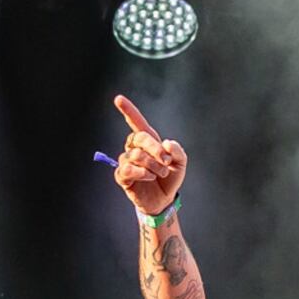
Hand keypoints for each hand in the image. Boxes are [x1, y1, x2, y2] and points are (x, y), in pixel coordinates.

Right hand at [112, 96, 185, 217]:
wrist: (165, 199)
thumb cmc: (170, 178)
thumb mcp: (181, 163)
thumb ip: (177, 151)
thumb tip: (166, 143)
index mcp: (148, 141)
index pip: (136, 123)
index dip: (128, 110)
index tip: (118, 99)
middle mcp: (134, 148)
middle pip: (139, 137)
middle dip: (155, 148)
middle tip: (167, 161)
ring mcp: (127, 162)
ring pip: (135, 154)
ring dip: (153, 165)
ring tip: (160, 174)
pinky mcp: (122, 176)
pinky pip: (127, 169)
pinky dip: (142, 173)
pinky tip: (148, 177)